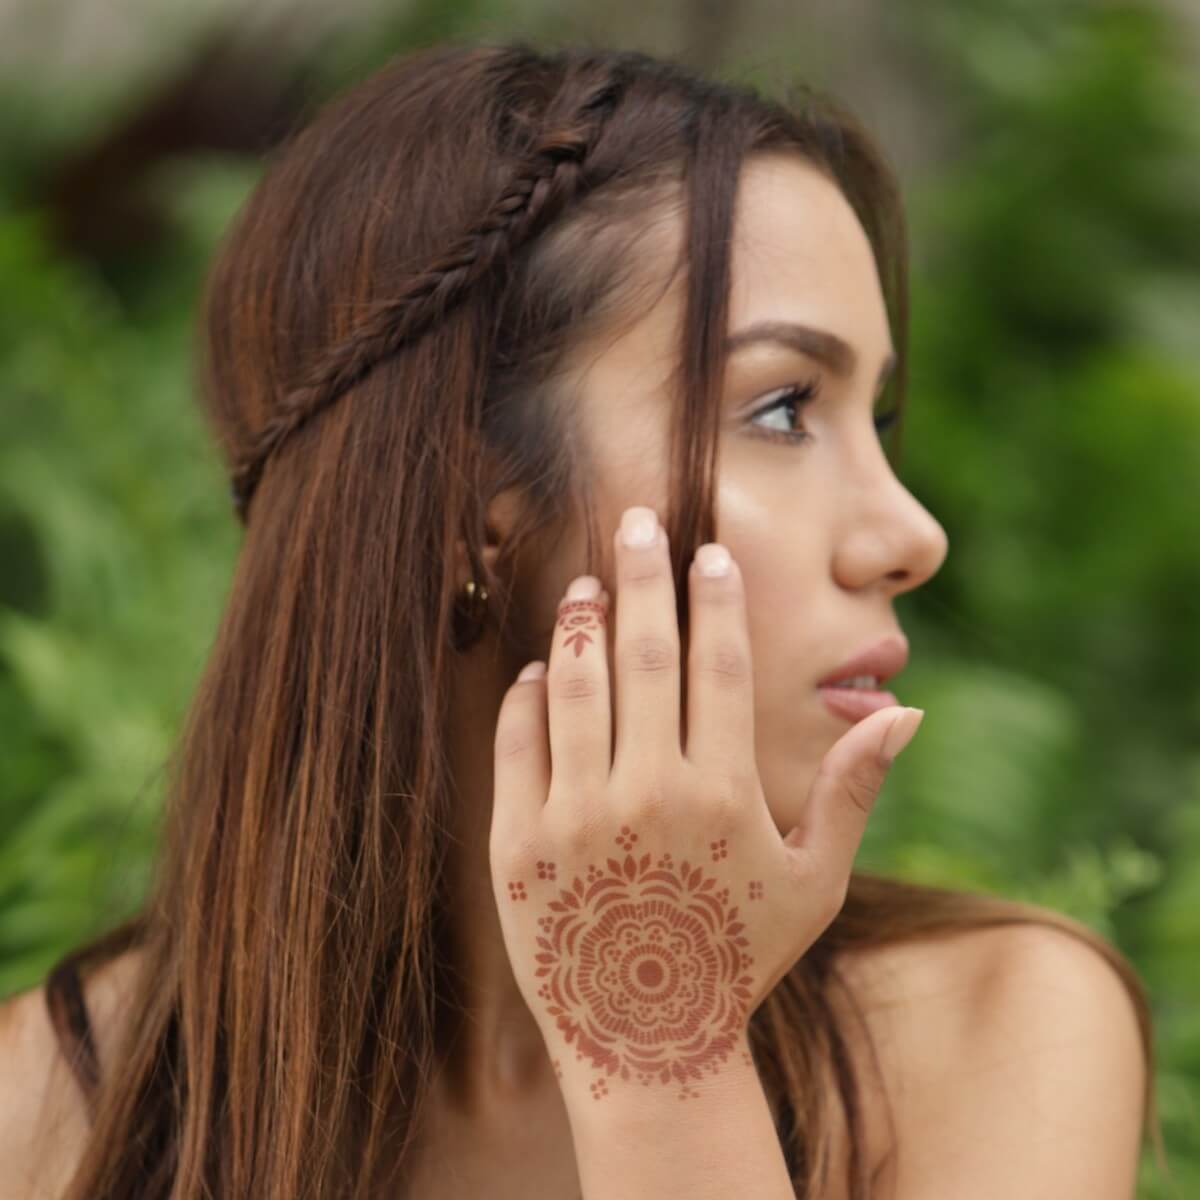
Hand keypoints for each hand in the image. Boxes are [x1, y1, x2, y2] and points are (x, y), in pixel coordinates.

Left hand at [489, 505, 923, 1101]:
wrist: (646, 1039)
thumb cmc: (738, 955)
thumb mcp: (812, 879)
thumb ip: (853, 789)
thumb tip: (909, 709)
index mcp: (723, 795)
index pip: (719, 664)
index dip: (715, 598)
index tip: (709, 552)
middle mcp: (647, 795)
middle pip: (643, 654)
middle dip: (642, 576)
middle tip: (637, 519)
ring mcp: (574, 818)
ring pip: (574, 687)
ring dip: (581, 623)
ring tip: (588, 582)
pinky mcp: (517, 843)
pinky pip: (517, 744)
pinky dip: (528, 696)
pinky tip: (541, 667)